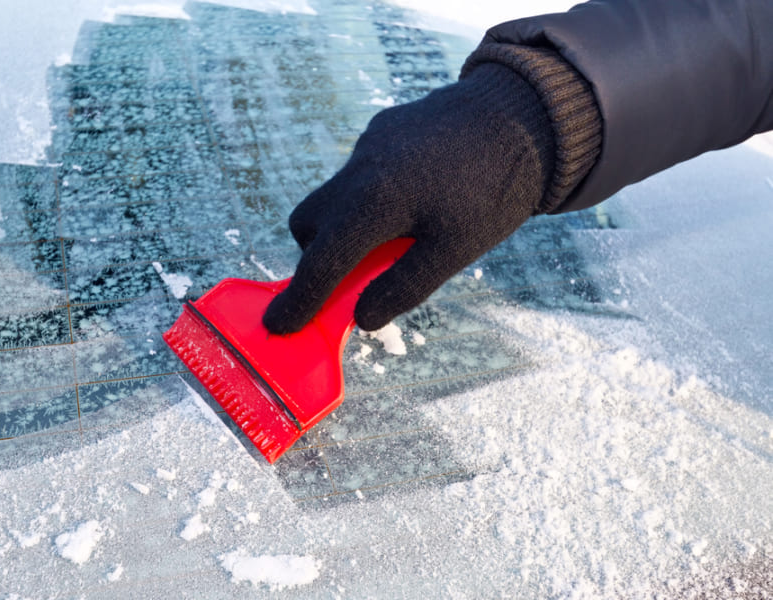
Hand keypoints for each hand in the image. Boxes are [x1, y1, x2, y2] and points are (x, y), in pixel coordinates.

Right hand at [263, 62, 554, 333]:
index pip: (321, 262)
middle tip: (353, 278)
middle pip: (308, 224)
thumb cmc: (496, 188)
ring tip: (396, 238)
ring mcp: (368, 144)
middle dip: (318, 257)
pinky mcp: (383, 130)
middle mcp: (359, 169)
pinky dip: (368, 199)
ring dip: (345, 227)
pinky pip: (357, 173)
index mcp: (374, 201)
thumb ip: (403, 286)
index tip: (279, 325)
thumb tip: (361, 319)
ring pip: (332, 196)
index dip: (299, 300)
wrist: (526, 112)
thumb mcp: (455, 250)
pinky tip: (414, 200)